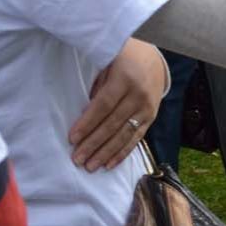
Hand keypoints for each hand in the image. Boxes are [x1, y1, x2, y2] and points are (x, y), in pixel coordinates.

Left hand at [69, 39, 164, 170]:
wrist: (154, 59)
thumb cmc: (122, 60)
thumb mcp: (107, 64)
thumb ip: (97, 87)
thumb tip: (82, 115)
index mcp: (125, 79)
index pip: (103, 106)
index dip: (87, 123)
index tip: (72, 138)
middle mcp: (139, 95)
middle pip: (112, 124)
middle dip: (93, 143)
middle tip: (77, 158)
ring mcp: (147, 108)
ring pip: (124, 135)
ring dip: (106, 153)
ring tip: (90, 166)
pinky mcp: (151, 118)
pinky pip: (136, 139)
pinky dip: (122, 153)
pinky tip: (109, 164)